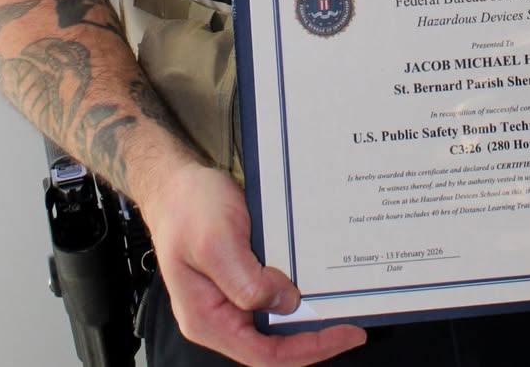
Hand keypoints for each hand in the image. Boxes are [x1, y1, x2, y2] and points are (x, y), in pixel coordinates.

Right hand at [142, 159, 366, 365]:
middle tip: (352, 323)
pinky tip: (318, 279)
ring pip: (275, 319)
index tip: (344, 334)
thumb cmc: (188, 208)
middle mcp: (219, 316)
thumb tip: (286, 303)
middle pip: (273, 343)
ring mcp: (230, 297)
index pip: (264, 354)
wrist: (177, 181)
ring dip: (308, 314)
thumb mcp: (216, 241)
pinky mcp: (241, 277)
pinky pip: (273, 293)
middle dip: (313, 336)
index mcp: (208, 319)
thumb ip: (246, 280)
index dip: (308, 349)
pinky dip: (298, 289)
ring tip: (342, 303)